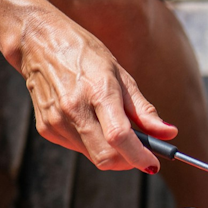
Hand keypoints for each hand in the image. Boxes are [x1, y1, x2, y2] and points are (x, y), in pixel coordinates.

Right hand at [19, 13, 174, 173]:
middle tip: (140, 151)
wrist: (39, 43)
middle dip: (128, 160)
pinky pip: (78, 149)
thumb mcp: (122, 77)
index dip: (139, 156)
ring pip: (93, 157)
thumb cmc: (85, 57)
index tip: (153, 164)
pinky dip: (93, 144)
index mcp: (98, 92)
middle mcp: (73, 109)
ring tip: (112, 127)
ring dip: (111, 152)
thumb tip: (169, 133)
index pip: (119, 137)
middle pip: (106, 157)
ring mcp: (56, 121)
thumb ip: (145, 110)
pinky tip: (90, 122)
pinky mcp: (46, 129)